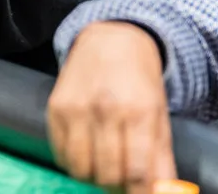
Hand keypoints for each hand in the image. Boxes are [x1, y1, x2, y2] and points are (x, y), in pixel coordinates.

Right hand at [47, 22, 175, 193]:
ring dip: (93, 177)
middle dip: (117, 185)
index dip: (139, 192)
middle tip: (122, 180)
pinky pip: (61, 154)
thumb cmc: (139, 80)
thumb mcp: (159, 114)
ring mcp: (77, 108)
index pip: (136, 170)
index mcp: (139, 111)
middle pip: (108, 174)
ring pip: (81, 169)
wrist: (109, 38)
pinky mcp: (56, 107)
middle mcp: (106, 109)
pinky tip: (85, 153)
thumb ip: (161, 156)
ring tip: (103, 167)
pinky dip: (73, 163)